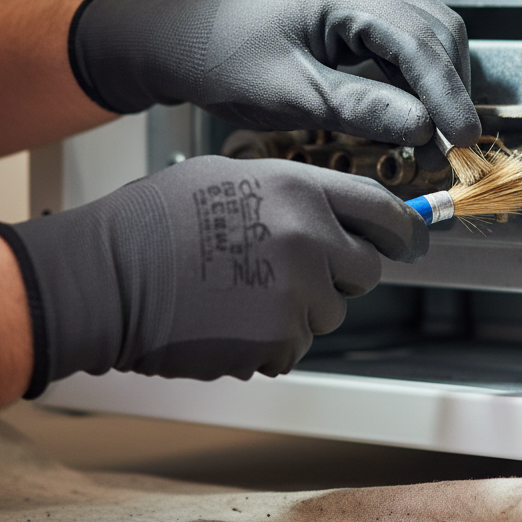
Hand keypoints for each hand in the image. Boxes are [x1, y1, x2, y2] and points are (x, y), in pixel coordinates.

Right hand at [0, 157, 426, 395]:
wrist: (108, 276)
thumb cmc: (159, 219)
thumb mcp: (235, 177)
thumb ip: (297, 196)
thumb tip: (339, 217)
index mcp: (300, 190)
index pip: (384, 210)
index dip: (405, 228)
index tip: (413, 239)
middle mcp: (310, 239)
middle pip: (367, 269)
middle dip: (340, 272)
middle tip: (294, 270)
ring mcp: (297, 294)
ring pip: (331, 311)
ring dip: (301, 308)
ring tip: (242, 291)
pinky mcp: (279, 341)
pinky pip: (297, 344)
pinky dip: (272, 340)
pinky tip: (229, 318)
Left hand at [69, 0, 480, 149]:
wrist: (188, 44)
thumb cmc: (223, 58)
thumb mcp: (291, 92)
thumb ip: (360, 108)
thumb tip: (422, 125)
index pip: (420, 41)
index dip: (447, 93)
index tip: (461, 136)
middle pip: (438, 31)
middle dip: (451, 89)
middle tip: (451, 145)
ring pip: (430, 37)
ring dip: (439, 86)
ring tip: (435, 139)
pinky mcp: (360, 15)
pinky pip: (407, 45)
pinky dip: (418, 82)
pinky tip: (415, 117)